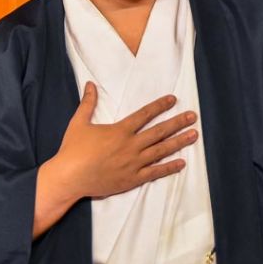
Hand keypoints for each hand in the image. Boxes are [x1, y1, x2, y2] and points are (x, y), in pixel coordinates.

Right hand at [33, 84, 196, 236]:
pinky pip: (155, 173)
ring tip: (194, 135)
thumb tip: (90, 84)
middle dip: (178, 122)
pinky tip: (182, 163)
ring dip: (179, 142)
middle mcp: (131, 146)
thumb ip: (88, 103)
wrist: (69, 178)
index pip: (145, 114)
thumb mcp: (79, 123)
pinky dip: (169, 168)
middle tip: (193, 116)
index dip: (160, 105)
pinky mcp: (132, 179)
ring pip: (161, 151)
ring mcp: (133, 163)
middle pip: (159, 131)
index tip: (173, 99)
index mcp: (120, 131)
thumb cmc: (72, 150)